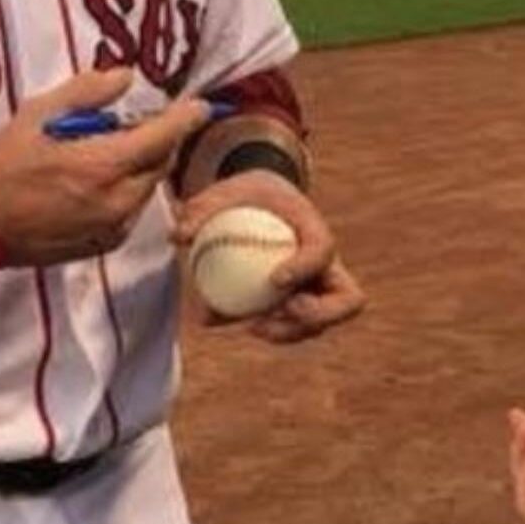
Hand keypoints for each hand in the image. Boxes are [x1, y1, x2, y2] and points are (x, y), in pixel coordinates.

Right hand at [0, 69, 208, 265]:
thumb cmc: (5, 165)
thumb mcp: (38, 114)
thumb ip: (87, 92)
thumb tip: (125, 76)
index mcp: (103, 164)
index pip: (163, 136)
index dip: (186, 117)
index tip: (199, 105)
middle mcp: (116, 200)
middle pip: (160, 163)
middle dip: (155, 141)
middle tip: (128, 127)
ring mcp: (113, 226)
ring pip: (146, 188)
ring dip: (137, 168)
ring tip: (100, 157)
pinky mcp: (105, 243)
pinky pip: (130, 211)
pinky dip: (124, 193)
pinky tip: (91, 186)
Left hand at [171, 169, 364, 342]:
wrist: (261, 204)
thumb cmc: (246, 195)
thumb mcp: (225, 191)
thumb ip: (201, 209)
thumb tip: (178, 236)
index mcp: (314, 229)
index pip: (322, 250)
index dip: (305, 267)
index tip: (276, 280)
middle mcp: (326, 265)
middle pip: (346, 300)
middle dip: (317, 315)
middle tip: (275, 314)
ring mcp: (316, 289)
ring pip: (319, 323)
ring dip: (289, 332)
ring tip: (251, 327)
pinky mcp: (299, 306)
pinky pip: (289, 327)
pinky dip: (260, 329)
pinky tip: (220, 321)